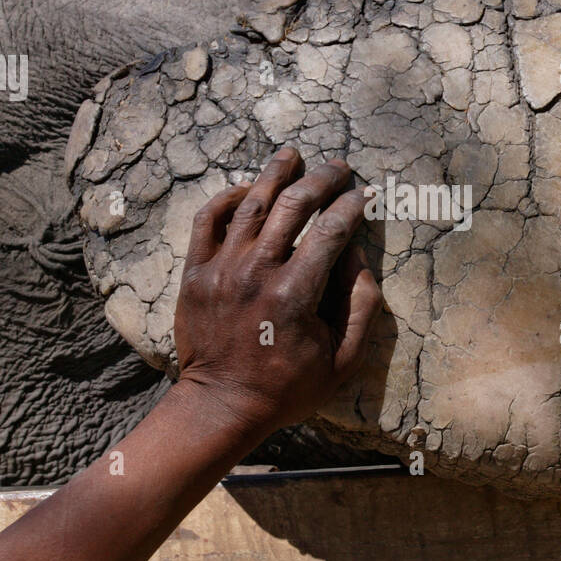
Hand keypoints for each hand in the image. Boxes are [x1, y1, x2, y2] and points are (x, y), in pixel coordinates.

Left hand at [173, 147, 382, 436]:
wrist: (221, 405)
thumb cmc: (287, 387)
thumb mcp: (343, 360)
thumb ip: (361, 306)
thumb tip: (359, 256)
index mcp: (295, 293)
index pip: (331, 230)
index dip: (352, 205)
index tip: (365, 194)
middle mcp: (256, 272)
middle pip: (293, 205)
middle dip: (322, 179)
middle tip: (338, 167)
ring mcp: (221, 268)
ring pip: (250, 203)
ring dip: (275, 174)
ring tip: (292, 155)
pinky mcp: (196, 272)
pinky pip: (208, 219)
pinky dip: (228, 197)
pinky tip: (247, 188)